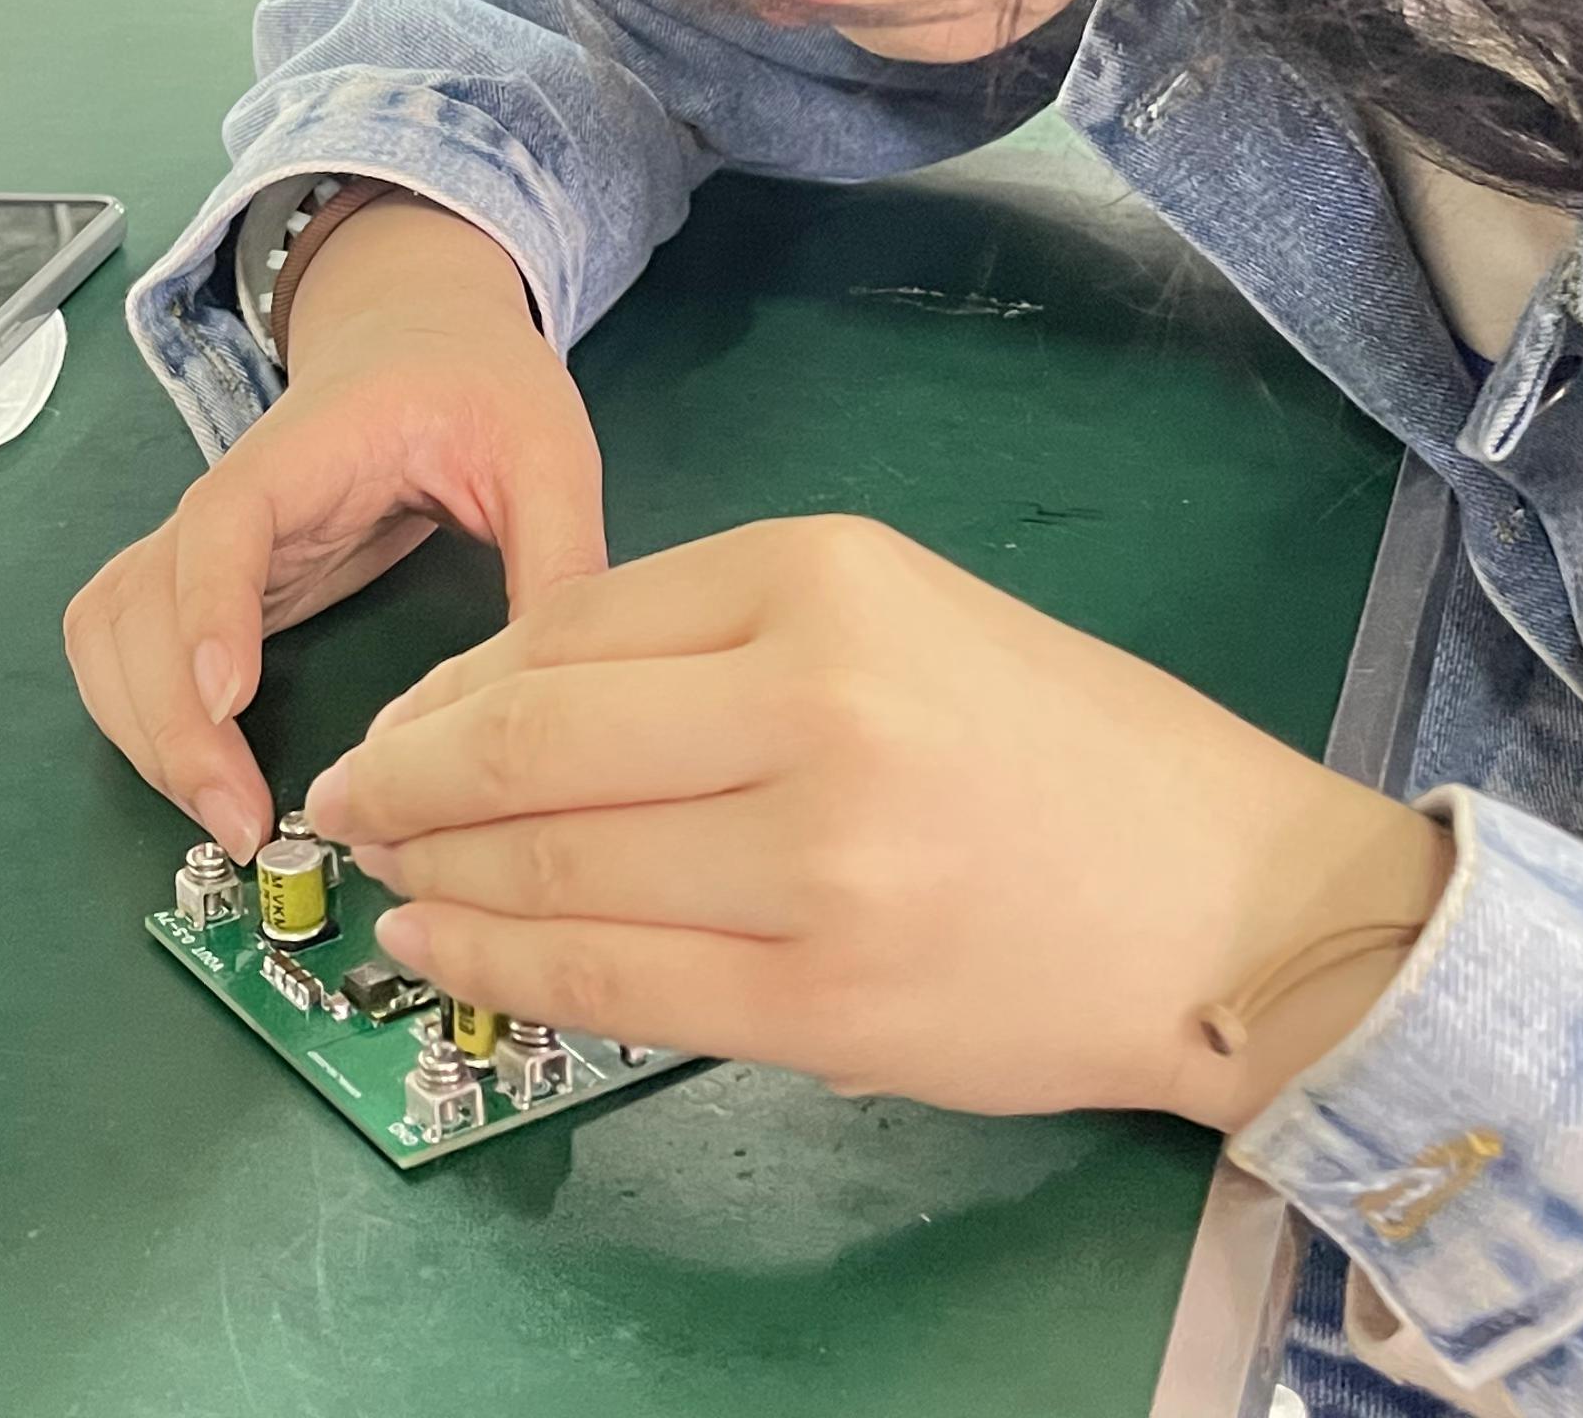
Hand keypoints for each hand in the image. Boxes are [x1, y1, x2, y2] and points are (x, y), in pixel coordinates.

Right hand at [63, 196, 604, 865]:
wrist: (419, 335)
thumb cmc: (476, 383)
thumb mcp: (544, 449)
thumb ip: (558, 553)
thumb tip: (562, 693)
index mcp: (304, 451)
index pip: (225, 523)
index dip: (210, 609)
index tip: (226, 696)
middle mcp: (227, 499)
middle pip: (140, 601)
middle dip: (169, 722)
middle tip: (244, 824)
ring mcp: (202, 543)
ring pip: (110, 633)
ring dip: (141, 731)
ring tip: (224, 822)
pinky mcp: (204, 581)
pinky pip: (120, 647)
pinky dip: (133, 719)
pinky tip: (198, 782)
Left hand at [300, 515, 1450, 1130]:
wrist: (1240, 908)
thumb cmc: (1068, 748)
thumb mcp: (901, 616)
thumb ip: (715, 642)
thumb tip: (504, 702)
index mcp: (825, 579)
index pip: (576, 627)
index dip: (454, 686)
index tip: (395, 722)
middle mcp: (810, 706)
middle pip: (536, 741)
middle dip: (406, 775)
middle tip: (342, 799)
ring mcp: (813, 865)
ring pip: (558, 864)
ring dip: (438, 872)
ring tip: (379, 875)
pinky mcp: (820, 1004)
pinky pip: (614, 980)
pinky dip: (505, 961)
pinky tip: (444, 945)